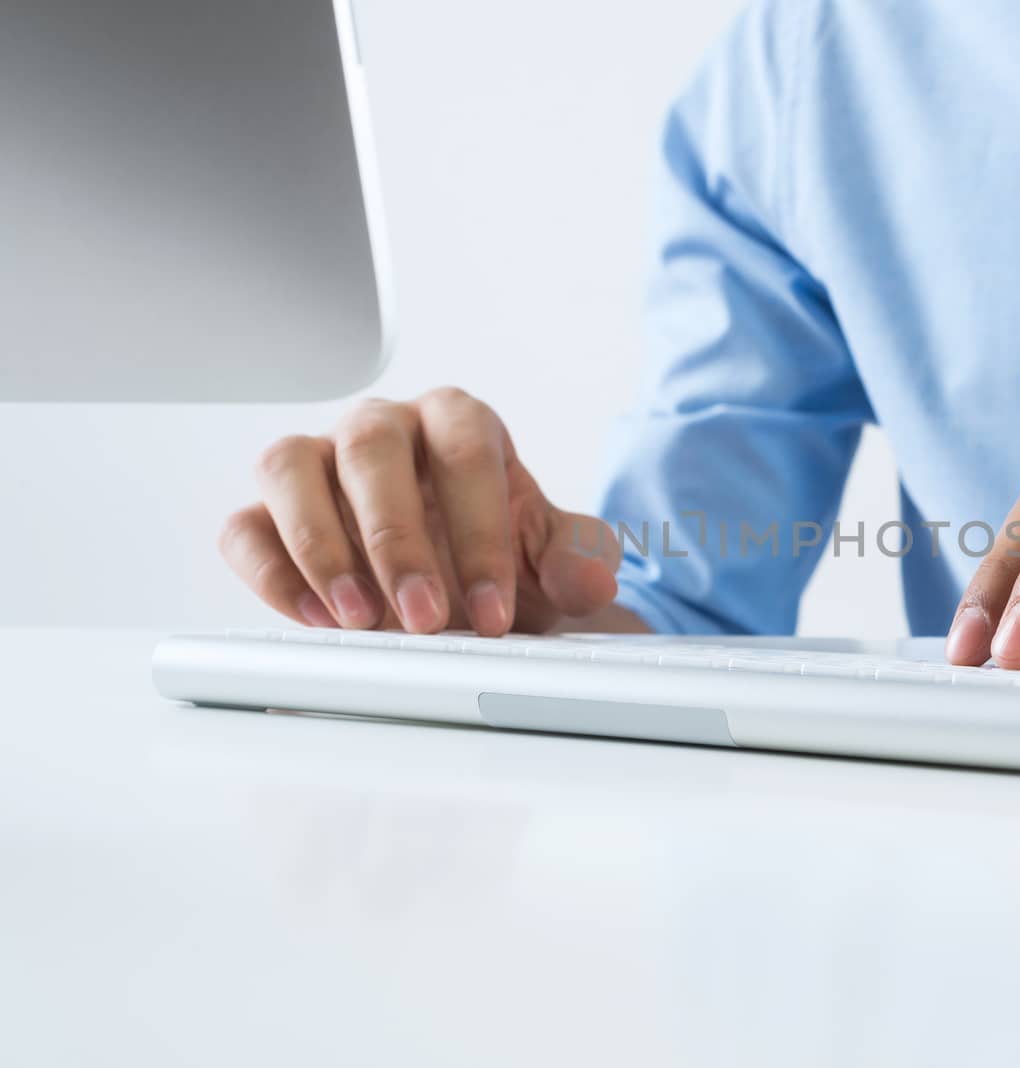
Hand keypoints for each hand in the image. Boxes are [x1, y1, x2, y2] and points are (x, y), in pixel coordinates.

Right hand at [220, 387, 621, 635]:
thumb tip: (590, 581)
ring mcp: (318, 463)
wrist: (467, 584)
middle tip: (424, 617)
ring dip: (320, 545)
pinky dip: (270, 572)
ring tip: (358, 619)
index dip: (480, 535)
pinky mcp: (269, 513)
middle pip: (370, 449)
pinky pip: (246, 526)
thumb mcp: (554, 555)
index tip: (494, 612)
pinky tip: (314, 619)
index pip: (464, 454)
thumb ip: (579, 558)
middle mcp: (381, 427)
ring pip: (288, 467)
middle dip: (396, 538)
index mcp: (457, 421)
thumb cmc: (504, 552)